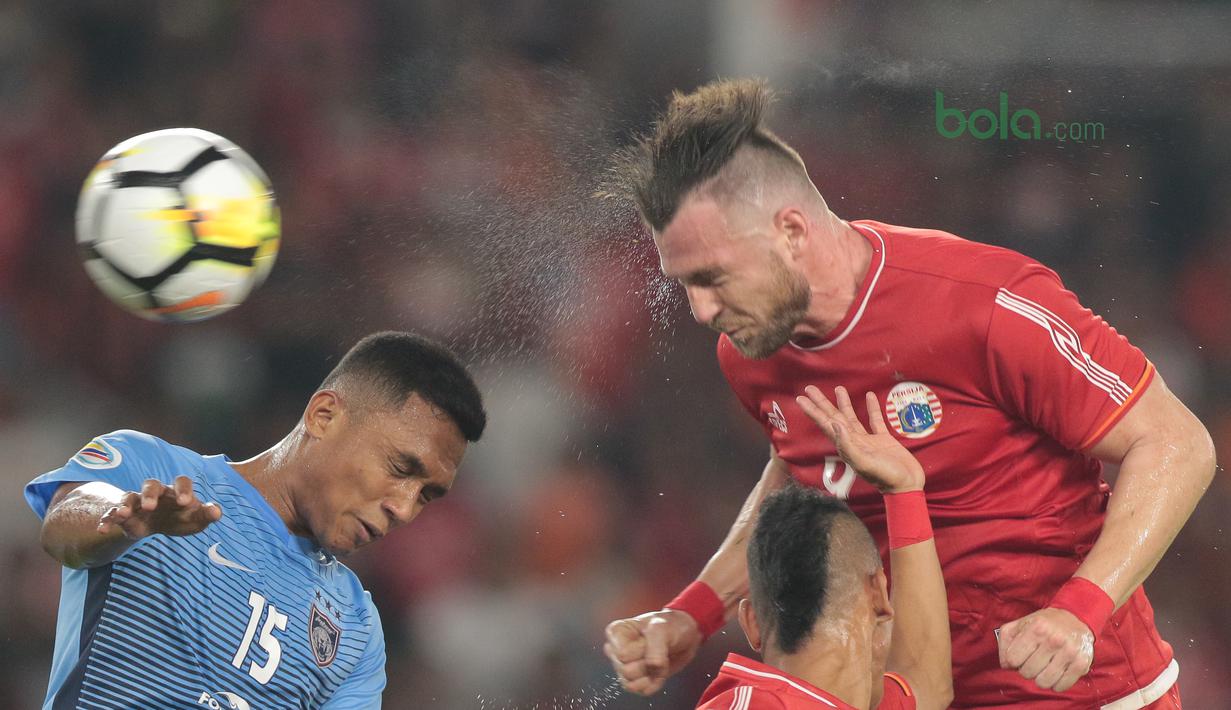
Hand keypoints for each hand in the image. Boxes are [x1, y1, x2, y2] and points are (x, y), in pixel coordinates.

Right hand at [97, 476, 221, 539]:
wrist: (159, 524)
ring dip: (125, 504)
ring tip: (123, 514)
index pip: (181, 481)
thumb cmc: (182, 517)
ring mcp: (138, 502)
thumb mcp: (197, 518)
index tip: (186, 502)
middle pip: (151, 485)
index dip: (183, 489)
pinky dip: (107, 519)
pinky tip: (102, 529)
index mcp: (176, 491)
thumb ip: (207, 514)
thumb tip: (217, 512)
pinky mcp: (125, 515)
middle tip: (150, 506)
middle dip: (150, 494)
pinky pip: (113, 513)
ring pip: (129, 496)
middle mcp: (156, 493)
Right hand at [604, 609, 701, 695]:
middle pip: (626, 671)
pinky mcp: (634, 680)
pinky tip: (659, 671)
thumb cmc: (670, 625)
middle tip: (656, 649)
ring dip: (651, 674)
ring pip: (631, 684)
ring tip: (658, 659)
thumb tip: (652, 666)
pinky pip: (640, 691)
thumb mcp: (663, 628)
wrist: (684, 637)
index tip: (648, 639)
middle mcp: (616, 650)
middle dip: (647, 663)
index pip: (623, 654)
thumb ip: (655, 646)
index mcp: (617, 632)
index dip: (641, 650)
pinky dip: (654, 684)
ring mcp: (623, 666)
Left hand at [796, 386, 925, 492]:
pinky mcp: (883, 439)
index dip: (813, 412)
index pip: (825, 424)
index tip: (801, 398)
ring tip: (838, 388)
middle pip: (834, 418)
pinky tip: (869, 395)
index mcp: (846, 447)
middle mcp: (853, 442)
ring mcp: (868, 440)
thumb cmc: (885, 478)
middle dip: (822, 403)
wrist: (906, 486)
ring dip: (844, 403)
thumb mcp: (864, 463)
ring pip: (852, 417)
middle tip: (810, 388)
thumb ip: (848, 445)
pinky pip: (875, 420)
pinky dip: (872, 408)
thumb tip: (834, 424)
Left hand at [998, 607, 1093, 691]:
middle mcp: (1054, 639)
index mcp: (1037, 628)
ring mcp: (1069, 652)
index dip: (1014, 660)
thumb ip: (1005, 642)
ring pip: (1043, 682)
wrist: (1076, 618)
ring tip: (1044, 667)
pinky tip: (1056, 673)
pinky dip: (1055, 684)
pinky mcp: (1081, 664)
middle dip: (1027, 669)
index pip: (1013, 659)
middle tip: (1034, 661)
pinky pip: (1061, 687)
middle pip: (1027, 672)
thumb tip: (1006, 665)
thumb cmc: (1043, 624)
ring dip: (1040, 678)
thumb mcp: (1020, 624)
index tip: (1020, 655)